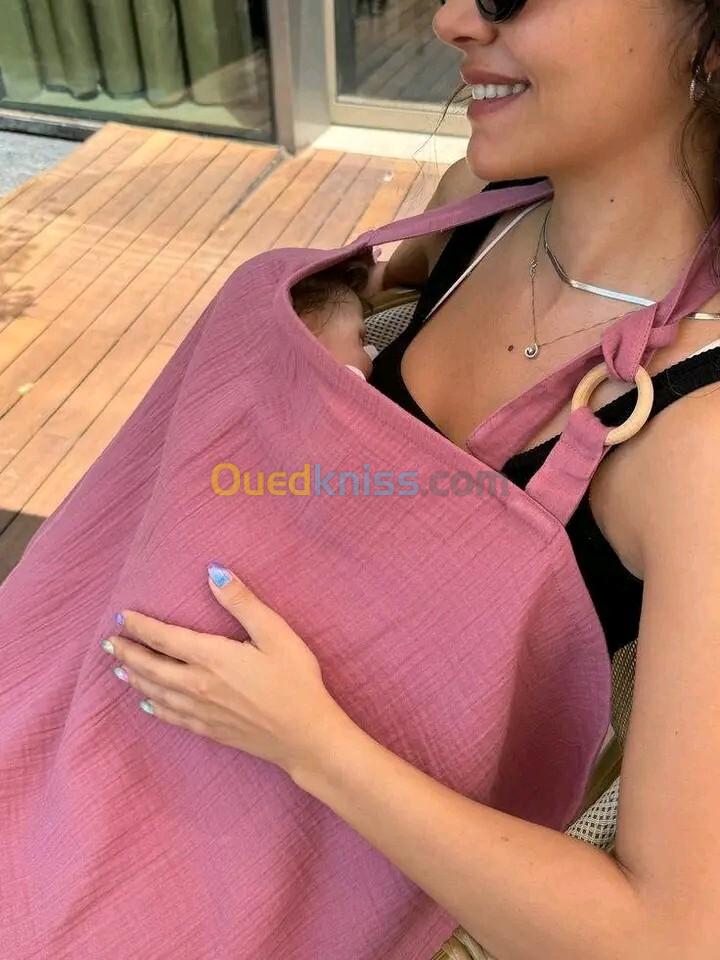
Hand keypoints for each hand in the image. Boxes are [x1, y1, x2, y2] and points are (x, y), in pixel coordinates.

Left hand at [102, 564, 345, 778]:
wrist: (305, 735)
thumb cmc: (295, 680)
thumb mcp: (275, 633)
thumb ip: (242, 602)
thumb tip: (214, 571)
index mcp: (211, 657)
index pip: (164, 638)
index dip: (140, 626)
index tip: (122, 617)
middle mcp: (197, 684)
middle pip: (151, 667)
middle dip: (128, 652)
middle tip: (109, 643)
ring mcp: (201, 711)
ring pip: (156, 693)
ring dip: (135, 678)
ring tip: (120, 668)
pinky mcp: (209, 730)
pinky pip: (171, 717)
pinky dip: (154, 707)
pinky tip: (147, 705)